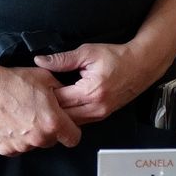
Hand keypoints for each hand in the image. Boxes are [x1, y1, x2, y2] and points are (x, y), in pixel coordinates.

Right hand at [0, 62, 80, 154]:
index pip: (73, 138)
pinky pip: (16, 148)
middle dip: (48, 130)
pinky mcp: (5, 149)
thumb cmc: (12, 81)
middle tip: (37, 114)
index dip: (70, 131)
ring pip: (33, 145)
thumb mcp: (45, 78)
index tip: (65, 125)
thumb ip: (62, 91)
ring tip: (20, 116)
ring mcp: (21, 146)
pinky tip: (10, 122)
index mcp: (53, 122)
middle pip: (52, 141)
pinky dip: (15, 139)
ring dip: (31, 135)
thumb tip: (69, 96)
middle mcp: (38, 138)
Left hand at [33, 42, 166, 123]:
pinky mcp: (102, 115)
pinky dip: (69, 116)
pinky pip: (80, 121)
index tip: (34, 89)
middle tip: (35, 101)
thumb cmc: (116, 57)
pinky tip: (61, 108)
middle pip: (63, 116)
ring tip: (46, 105)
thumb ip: (62, 59)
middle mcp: (95, 108)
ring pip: (71, 122)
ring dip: (59, 115)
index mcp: (90, 92)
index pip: (59, 100)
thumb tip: (40, 61)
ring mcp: (100, 114)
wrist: (141, 65)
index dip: (44, 95)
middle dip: (49, 109)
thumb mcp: (88, 53)